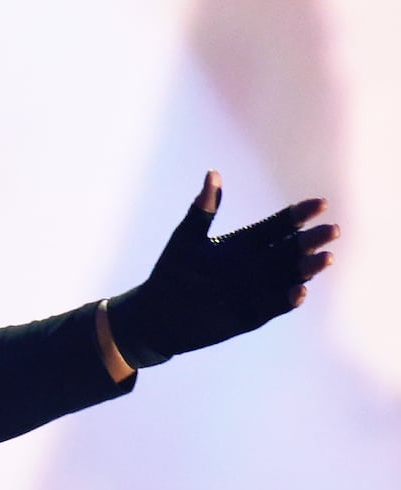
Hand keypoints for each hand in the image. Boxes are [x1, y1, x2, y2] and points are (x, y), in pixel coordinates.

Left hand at [105, 170, 338, 367]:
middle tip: (331, 231)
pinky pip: (276, 306)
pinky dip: (288, 299)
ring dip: (309, 268)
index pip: (280, 225)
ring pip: (292, 277)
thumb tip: (212, 174)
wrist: (156, 315)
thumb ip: (202, 210)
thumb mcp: (186, 239)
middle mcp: (258, 265)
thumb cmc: (170, 272)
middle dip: (312, 240)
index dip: (300, 214)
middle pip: (292, 249)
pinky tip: (299, 291)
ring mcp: (258, 289)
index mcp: (246, 242)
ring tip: (325, 258)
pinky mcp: (253, 314)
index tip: (320, 204)